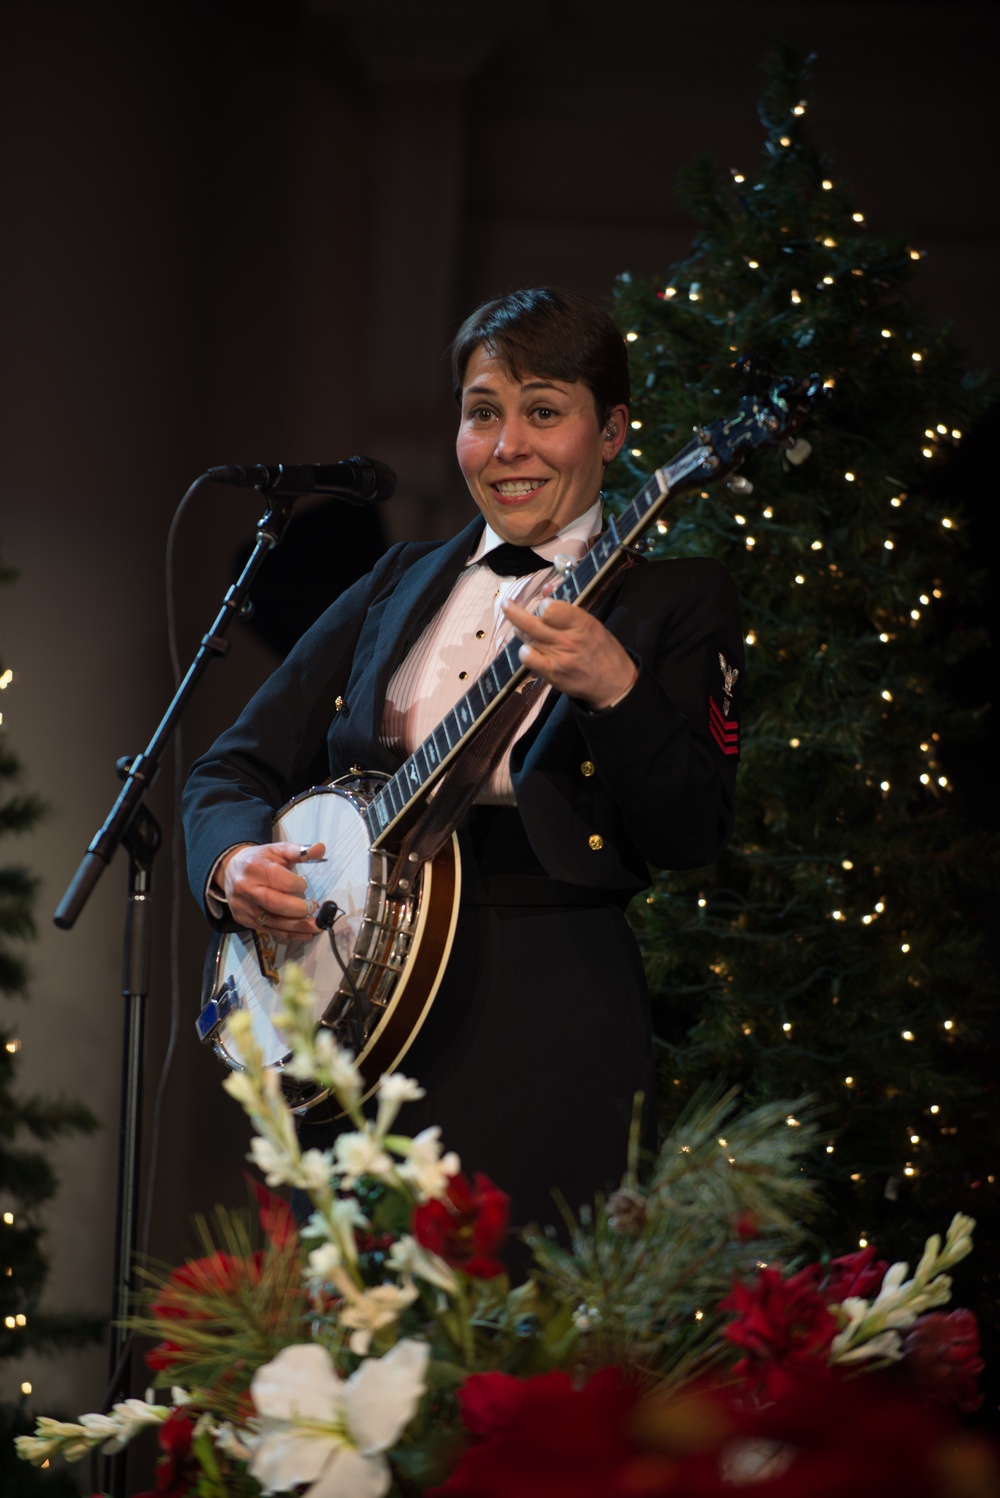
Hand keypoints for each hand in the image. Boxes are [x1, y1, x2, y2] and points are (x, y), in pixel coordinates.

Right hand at [219, 840, 325, 936]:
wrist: (231, 870)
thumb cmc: (259, 860)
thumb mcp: (277, 850)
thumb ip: (299, 851)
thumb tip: (320, 848)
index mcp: (254, 867)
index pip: (279, 879)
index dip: (297, 885)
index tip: (304, 886)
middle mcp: (245, 888)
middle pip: (274, 903)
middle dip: (298, 909)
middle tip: (313, 908)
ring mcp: (243, 906)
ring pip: (272, 921)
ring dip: (297, 926)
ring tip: (316, 926)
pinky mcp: (243, 920)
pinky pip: (268, 930)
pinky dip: (289, 934)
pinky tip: (304, 934)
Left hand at [502, 596, 637, 709]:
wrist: (614, 682)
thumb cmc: (601, 649)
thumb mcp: (591, 623)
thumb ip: (567, 609)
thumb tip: (546, 589)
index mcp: (581, 623)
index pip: (550, 608)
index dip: (543, 605)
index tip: (544, 607)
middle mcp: (568, 639)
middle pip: (531, 623)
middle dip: (513, 611)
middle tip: (506, 604)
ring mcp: (559, 657)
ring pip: (527, 639)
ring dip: (522, 632)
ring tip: (524, 630)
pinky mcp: (552, 673)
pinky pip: (528, 659)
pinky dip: (525, 652)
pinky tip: (528, 650)